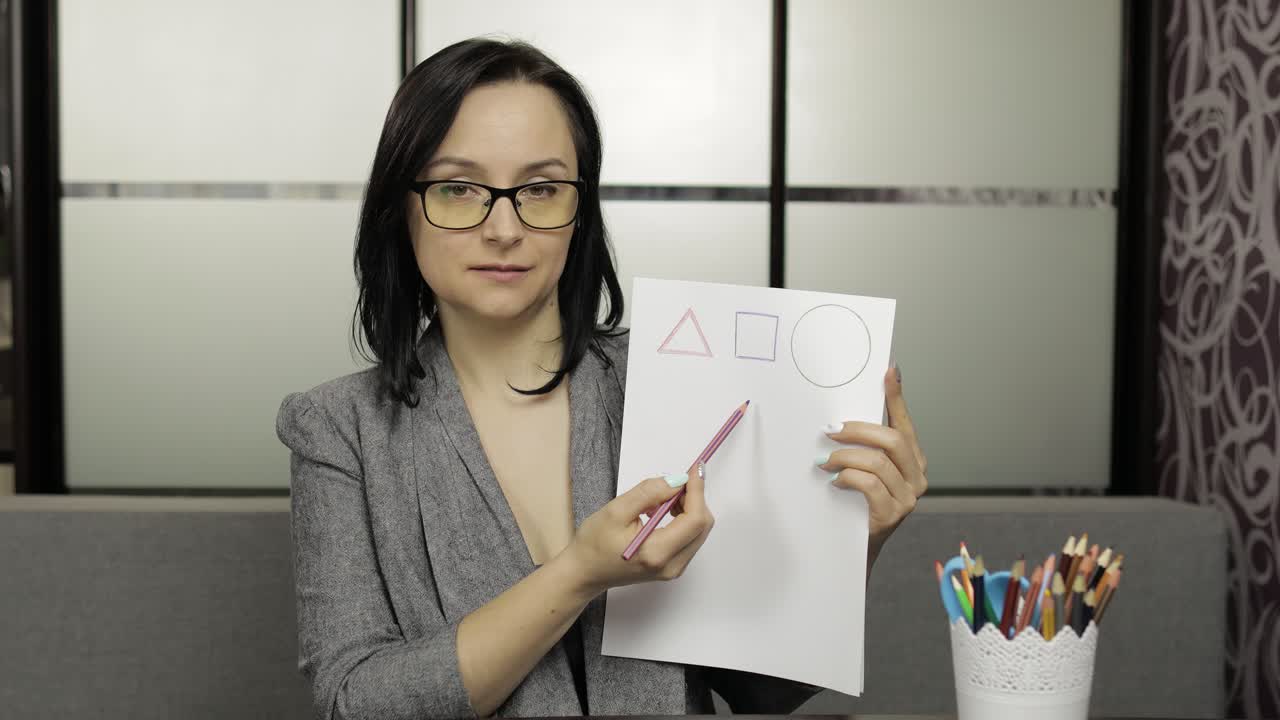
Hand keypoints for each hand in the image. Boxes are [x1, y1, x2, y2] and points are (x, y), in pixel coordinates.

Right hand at [562, 464, 714, 595]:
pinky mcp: (672, 567)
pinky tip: (662, 512)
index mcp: (657, 553)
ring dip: (688, 508)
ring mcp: (674, 569)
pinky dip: (682, 520)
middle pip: (702, 525)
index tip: (695, 468)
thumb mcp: (616, 511)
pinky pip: (689, 538)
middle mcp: (671, 565)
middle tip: (674, 483)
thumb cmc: (594, 543)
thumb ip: (649, 493)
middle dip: (694, 499)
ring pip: (698, 531)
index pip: (694, 519)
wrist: (584, 573)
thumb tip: (677, 480)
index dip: (697, 490)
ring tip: (660, 500)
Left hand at [816, 364, 927, 568]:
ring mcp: (908, 498)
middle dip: (857, 430)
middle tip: (830, 430)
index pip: (905, 422)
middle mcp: (918, 477)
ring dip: (845, 457)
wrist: (853, 549)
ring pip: (878, 462)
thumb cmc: (855, 503)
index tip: (888, 371)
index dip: (897, 397)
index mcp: (914, 460)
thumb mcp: (862, 468)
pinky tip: (834, 481)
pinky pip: (870, 485)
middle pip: (892, 440)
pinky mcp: (892, 515)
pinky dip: (848, 478)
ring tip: (825, 461)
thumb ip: (864, 444)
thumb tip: (845, 412)